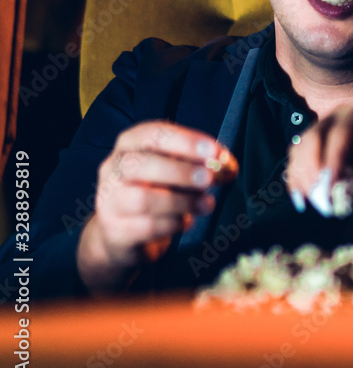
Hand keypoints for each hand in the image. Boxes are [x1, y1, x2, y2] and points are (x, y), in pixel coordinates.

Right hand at [77, 121, 236, 292]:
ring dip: (183, 201)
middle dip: (180, 171)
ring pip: (144, 199)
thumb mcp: (179, 169)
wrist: (123, 234)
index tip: (213, 151)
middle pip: (141, 164)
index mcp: (130, 144)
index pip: (153, 134)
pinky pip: (147, 227)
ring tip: (206, 204)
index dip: (185, 141)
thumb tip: (227, 164)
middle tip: (209, 179)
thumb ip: (204, 163)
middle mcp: (113, 168)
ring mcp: (109, 200)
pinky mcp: (115, 230)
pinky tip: (185, 221)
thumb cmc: (158, 191)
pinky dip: (174, 224)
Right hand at [285, 98, 352, 206]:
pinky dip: (298, 176)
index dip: (332, 160)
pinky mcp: (324, 145)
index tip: (329, 187)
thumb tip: (347, 186)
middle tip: (318, 199)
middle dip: (312, 168)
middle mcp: (344, 114)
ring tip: (308, 202)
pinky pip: (302, 158)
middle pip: (316, 136)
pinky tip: (300, 198)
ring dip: (301, 174)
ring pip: (303, 147)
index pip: (343, 133)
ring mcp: (331, 128)